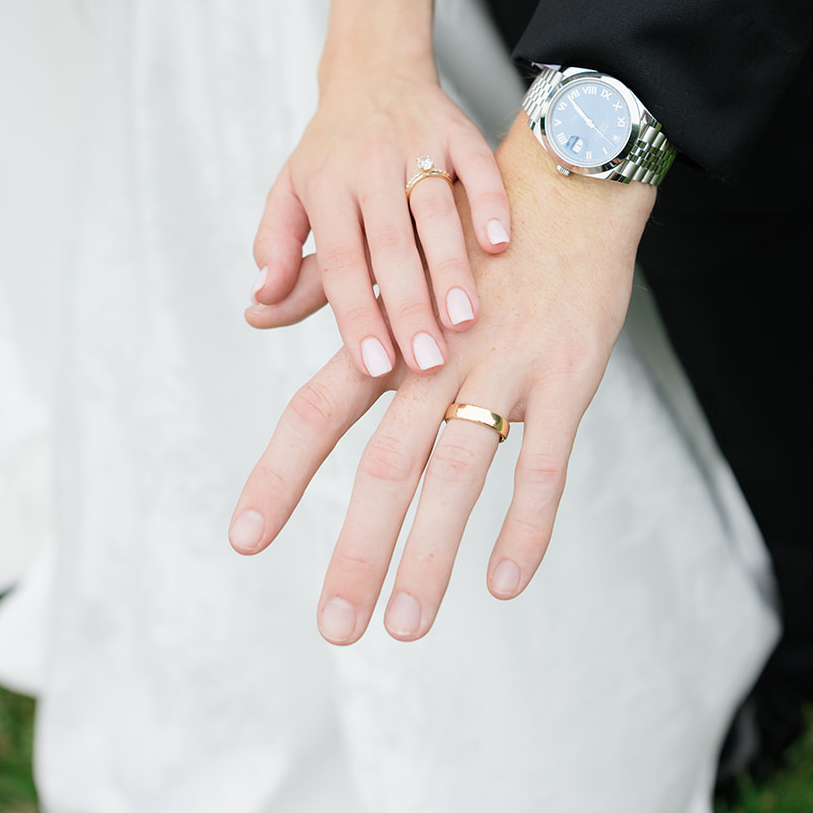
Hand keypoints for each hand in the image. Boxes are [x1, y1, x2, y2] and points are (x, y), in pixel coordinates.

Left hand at [230, 116, 655, 642]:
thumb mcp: (399, 261)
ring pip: (461, 473)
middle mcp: (440, 354)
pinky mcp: (568, 376)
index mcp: (393, 333)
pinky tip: (504, 582)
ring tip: (407, 626)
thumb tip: (251, 311)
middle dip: (358, 550)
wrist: (569, 186)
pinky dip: (526, 526)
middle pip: (387, 463)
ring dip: (431, 555)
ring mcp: (506, 367)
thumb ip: (324, 294)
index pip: (318, 410)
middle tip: (333, 626)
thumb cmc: (475, 235)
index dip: (280, 476)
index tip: (244, 539)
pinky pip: (546, 464)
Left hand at [247, 68, 510, 376]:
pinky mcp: (459, 130)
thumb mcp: (292, 192)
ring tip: (466, 321)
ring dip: (451, 266)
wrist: (373, 70)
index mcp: (326, 185)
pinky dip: (491, 203)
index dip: (355, 314)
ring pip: (435, 210)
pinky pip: (479, 167)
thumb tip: (259, 304)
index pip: (340, 261)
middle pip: (389, 244)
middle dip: (407, 306)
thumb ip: (279, 249)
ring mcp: (417, 145)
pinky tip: (501, 245)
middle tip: (427, 362)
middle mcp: (369, 165)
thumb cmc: (334, 149)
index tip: (371, 365)